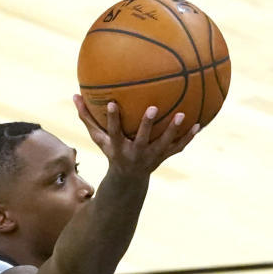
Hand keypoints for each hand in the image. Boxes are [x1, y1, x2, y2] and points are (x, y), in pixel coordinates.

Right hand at [73, 95, 199, 178]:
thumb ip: (88, 118)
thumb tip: (74, 95)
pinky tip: (198, 125)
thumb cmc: (112, 151)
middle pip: (142, 139)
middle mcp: (136, 152)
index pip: (114, 132)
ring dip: (174, 130)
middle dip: (147, 125)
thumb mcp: (99, 138)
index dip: (112, 119)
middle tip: (153, 107)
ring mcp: (152, 156)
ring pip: (164, 143)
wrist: (129, 178)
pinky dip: (188, 138)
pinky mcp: (164, 157)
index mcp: (119, 147)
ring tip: (183, 115)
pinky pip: (178, 147)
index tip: (111, 103)